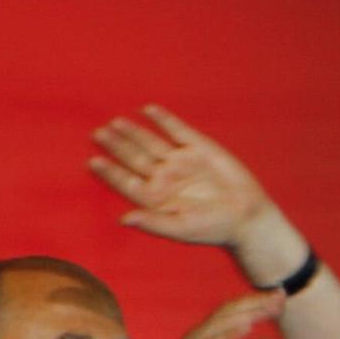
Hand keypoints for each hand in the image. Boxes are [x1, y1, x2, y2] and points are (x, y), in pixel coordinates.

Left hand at [93, 104, 292, 258]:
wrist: (246, 216)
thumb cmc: (212, 228)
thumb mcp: (180, 228)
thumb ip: (152, 223)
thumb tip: (123, 220)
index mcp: (153, 198)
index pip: (125, 181)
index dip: (110, 171)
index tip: (93, 161)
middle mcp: (163, 178)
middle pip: (133, 158)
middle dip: (116, 146)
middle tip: (98, 133)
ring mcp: (180, 161)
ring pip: (150, 143)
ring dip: (133, 132)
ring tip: (115, 122)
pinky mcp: (199, 148)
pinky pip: (177, 130)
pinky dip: (163, 120)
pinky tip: (147, 110)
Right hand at [132, 291, 284, 338]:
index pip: (235, 315)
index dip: (258, 305)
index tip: (281, 299)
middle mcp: (200, 337)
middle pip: (230, 312)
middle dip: (257, 302)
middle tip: (282, 295)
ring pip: (222, 323)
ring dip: (248, 313)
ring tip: (271, 307)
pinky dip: (228, 334)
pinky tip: (248, 328)